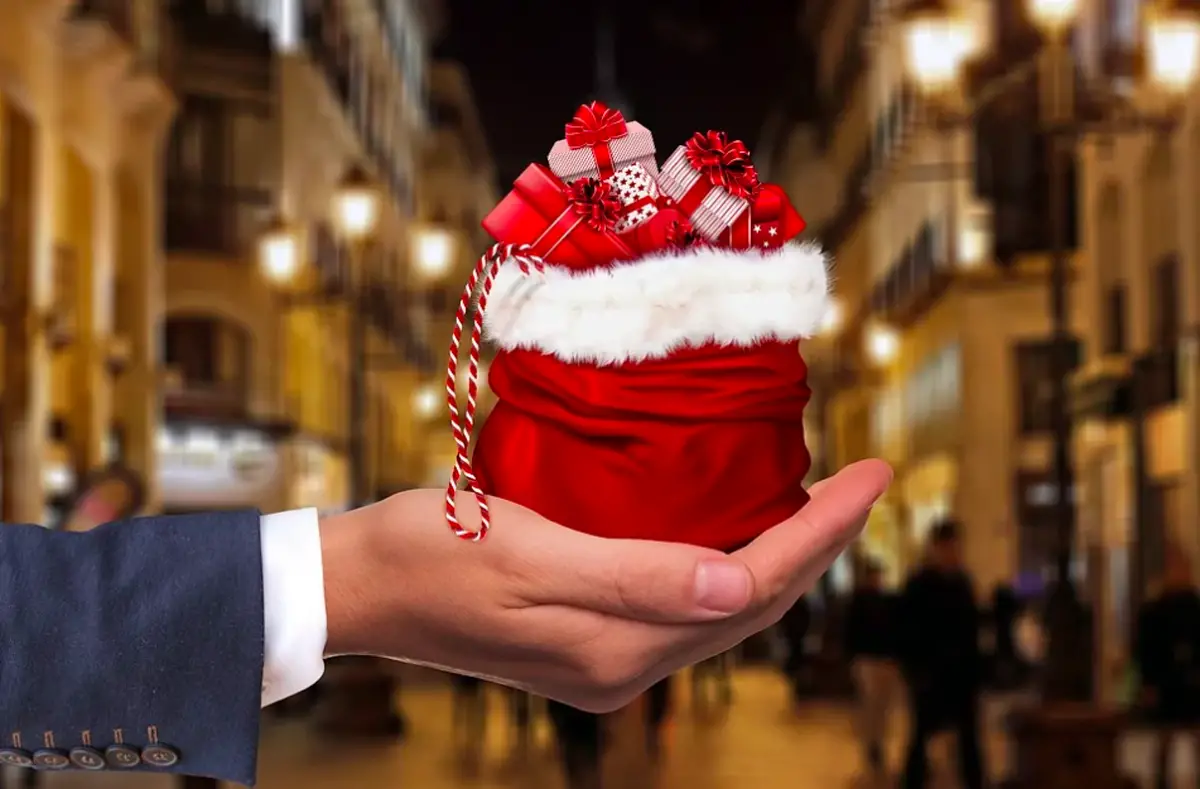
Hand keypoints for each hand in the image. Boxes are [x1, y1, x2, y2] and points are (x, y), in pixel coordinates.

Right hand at [319, 459, 891, 711]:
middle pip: (751, 604)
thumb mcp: (527, 554)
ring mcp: (608, 655)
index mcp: (617, 648)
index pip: (751, 588)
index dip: (823, 534)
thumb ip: (634, 577)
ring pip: (723, 606)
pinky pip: (684, 602)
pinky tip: (738, 526)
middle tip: (866, 481)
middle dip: (819, 544)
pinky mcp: (589, 636)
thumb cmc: (431, 553)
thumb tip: (739, 589)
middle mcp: (625, 663)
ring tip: (822, 501)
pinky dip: (727, 561)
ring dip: (780, 555)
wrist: (362, 584)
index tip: (875, 476)